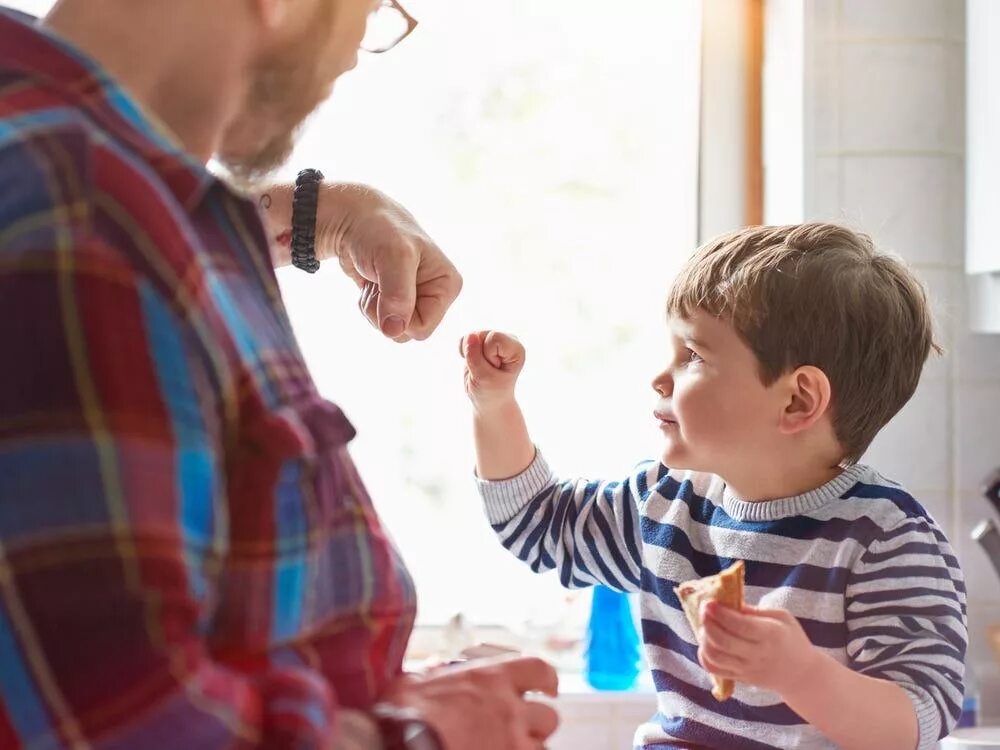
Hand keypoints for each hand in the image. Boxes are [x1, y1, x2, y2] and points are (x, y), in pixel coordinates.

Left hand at [260, 182, 461, 341]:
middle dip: (385, 313)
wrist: (351, 218)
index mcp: (447, 285)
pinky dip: (369, 305)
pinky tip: (370, 282)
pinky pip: (382, 322)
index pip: (423, 328)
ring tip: (375, 279)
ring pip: (393, 329)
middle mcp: (435, 294)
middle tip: (379, 282)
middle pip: (407, 333)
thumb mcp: (393, 257)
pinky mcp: (396, 299)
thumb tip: (395, 331)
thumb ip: (398, 295)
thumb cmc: (378, 229)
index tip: (388, 288)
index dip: (399, 316)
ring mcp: (415, 298)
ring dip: (374, 309)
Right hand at [383, 655, 559, 749]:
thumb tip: (429, 674)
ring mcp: (511, 742)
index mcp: (491, 678)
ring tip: (506, 747)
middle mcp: (509, 709)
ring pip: (542, 747)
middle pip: (548, 716)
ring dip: (528, 748)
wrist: (399, 745)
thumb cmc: (402, 714)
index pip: (538, 670)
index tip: (547, 688)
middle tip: (522, 730)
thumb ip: (433, 676)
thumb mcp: (416, 682)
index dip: (546, 680)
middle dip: (537, 725)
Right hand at [460, 330, 524, 411]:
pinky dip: (464, 351)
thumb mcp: (483, 378)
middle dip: (478, 355)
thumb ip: (475, 356)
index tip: (494, 370)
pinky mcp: (482, 341)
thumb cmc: (491, 392)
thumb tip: (469, 335)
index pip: (494, 338)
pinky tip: (472, 362)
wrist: (489, 401)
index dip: (488, 356)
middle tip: (487, 371)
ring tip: (481, 368)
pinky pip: (465, 338)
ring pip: (471, 336)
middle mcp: (508, 340)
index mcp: (516, 348)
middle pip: (481, 335)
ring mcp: (494, 339)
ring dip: (470, 354)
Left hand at [698, 601, 819, 697]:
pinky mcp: (741, 679)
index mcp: (771, 635)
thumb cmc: (791, 639)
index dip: (721, 613)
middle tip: (704, 610)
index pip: (741, 625)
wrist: (801, 674)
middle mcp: (758, 655)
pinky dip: (704, 656)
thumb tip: (728, 603)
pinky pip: (715, 670)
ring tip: (705, 626)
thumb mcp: (781, 617)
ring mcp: (748, 670)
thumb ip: (755, 611)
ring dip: (704, 639)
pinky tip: (706, 644)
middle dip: (708, 623)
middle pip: (724, 641)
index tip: (709, 602)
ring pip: (716, 657)